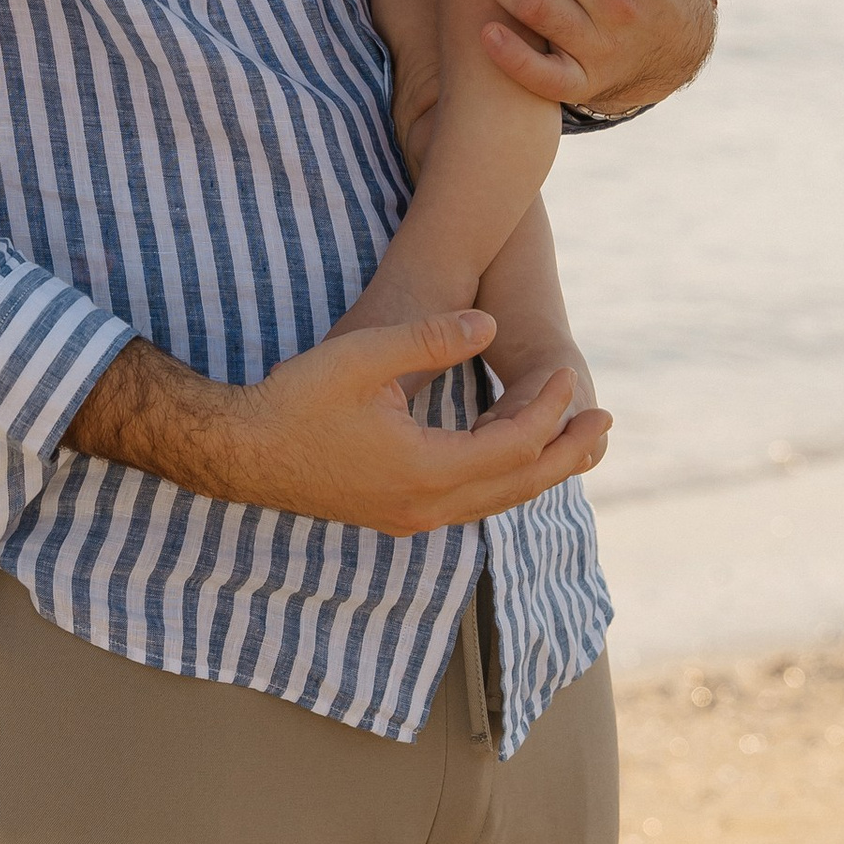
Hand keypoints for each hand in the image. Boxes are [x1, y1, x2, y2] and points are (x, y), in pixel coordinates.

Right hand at [67, 310, 611, 536]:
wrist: (238, 452)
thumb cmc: (295, 399)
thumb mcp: (365, 356)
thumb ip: (432, 340)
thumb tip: (490, 326)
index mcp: (426, 470)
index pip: (513, 444)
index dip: (546, 409)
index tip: (566, 376)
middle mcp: (426, 506)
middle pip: (519, 486)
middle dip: (566, 453)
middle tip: (605, 423)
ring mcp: (410, 518)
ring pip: (495, 502)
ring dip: (538, 472)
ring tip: (574, 445)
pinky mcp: (395, 515)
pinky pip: (470, 504)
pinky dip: (502, 482)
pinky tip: (510, 461)